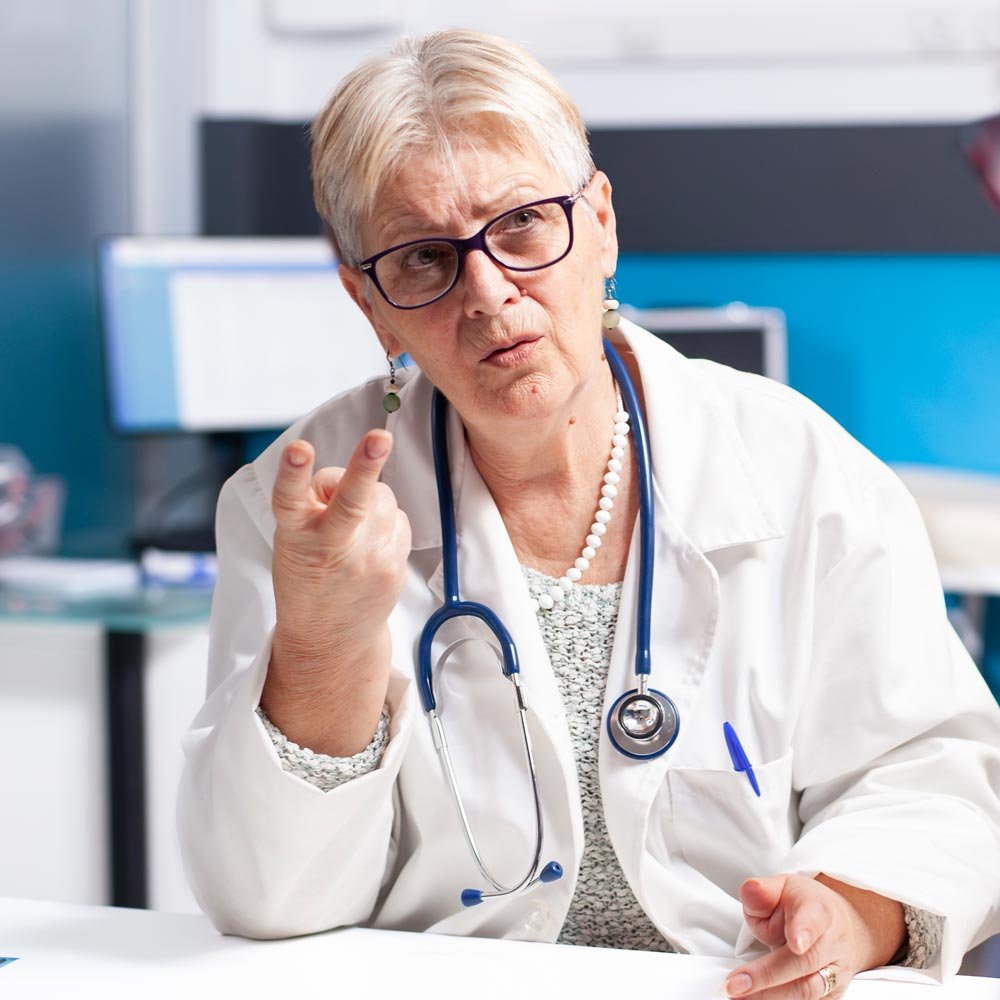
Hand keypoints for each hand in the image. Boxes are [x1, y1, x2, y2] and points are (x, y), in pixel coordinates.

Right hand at [262, 430, 410, 754]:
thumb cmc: (307, 572)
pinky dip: (387, 519)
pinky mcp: (394, 568)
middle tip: (379, 437)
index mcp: (296, 535)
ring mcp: (367, 560)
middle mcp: (332, 546)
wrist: (329, 638)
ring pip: (382, 498)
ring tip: (352, 526)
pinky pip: (399, 519)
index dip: (293, 471)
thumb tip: (355, 476)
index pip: (289, 497)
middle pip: (352, 501)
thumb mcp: (292, 536)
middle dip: (366, 465)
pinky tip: (370, 540)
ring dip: (370, 497)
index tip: (298, 448)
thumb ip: (315, 500)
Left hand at [723, 874, 905, 999]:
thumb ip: (762, 892)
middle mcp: (832, 943)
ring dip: (770, 995)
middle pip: (804, 962)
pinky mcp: (832, 994)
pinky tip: (757, 999)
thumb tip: (751, 889)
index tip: (795, 943)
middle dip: (767, 976)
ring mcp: (836, 971)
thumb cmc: (804, 905)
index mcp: (818, 910)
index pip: (813, 920)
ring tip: (739, 996)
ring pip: (807, 989)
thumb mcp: (781, 887)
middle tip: (736, 983)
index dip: (804, 932)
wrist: (839, 925)